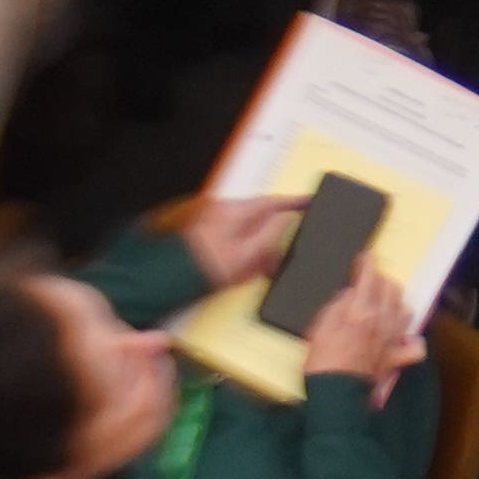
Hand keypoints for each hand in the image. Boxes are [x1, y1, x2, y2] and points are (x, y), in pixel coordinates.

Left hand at [169, 190, 302, 286]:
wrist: (170, 277)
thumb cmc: (205, 267)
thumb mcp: (247, 254)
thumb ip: (271, 233)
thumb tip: (288, 217)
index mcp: (236, 211)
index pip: (272, 201)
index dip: (294, 202)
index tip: (309, 201)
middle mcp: (224, 210)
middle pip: (260, 216)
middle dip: (272, 234)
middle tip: (278, 254)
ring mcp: (214, 219)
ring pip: (248, 229)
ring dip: (257, 246)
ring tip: (257, 268)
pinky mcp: (207, 231)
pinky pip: (235, 237)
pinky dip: (243, 249)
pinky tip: (243, 268)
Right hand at [302, 268, 426, 403]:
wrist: (334, 393)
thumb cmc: (321, 361)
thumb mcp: (319, 326)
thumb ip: (337, 306)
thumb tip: (350, 295)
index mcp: (360, 311)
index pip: (369, 277)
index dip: (367, 263)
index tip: (365, 258)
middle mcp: (381, 321)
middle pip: (392, 289)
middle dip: (382, 281)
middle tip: (370, 284)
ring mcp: (392, 339)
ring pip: (405, 310)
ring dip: (396, 304)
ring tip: (385, 306)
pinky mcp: (395, 358)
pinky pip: (415, 348)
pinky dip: (412, 341)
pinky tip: (403, 338)